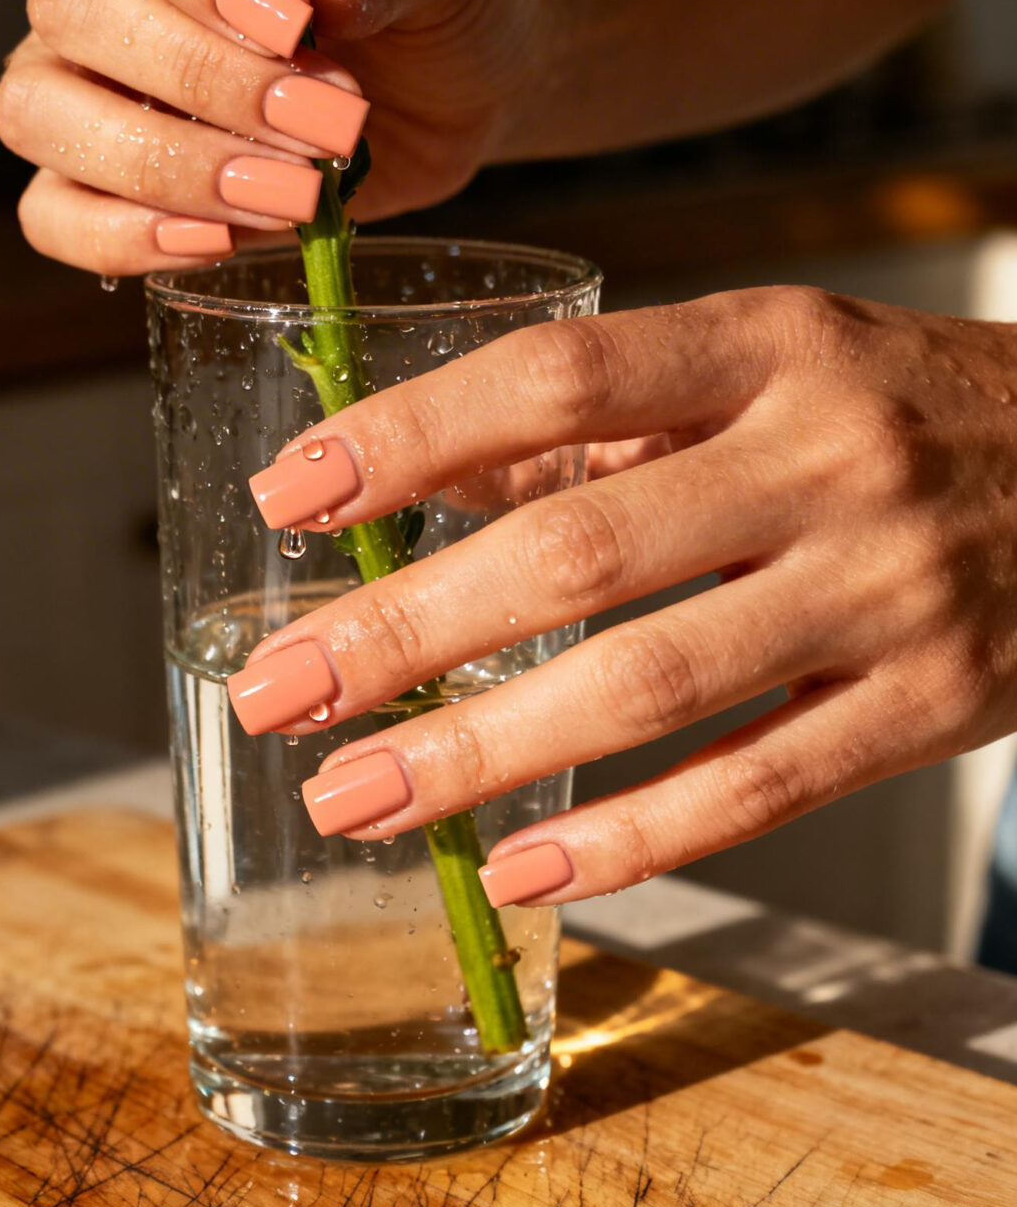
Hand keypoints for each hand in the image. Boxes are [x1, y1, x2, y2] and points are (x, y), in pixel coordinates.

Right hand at [0, 0, 545, 275]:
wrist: (462, 82)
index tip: (296, 15)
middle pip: (71, 8)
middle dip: (203, 77)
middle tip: (324, 114)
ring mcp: (81, 73)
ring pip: (42, 112)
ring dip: (169, 163)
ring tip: (294, 189)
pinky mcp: (102, 175)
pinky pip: (54, 212)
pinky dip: (123, 235)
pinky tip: (220, 237)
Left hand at [229, 287, 1016, 905]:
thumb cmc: (895, 404)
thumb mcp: (766, 362)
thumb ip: (605, 420)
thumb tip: (428, 490)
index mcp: (770, 344)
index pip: (558, 374)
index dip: (408, 434)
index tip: (287, 497)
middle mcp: (828, 459)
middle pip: (580, 550)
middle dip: (402, 629)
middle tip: (273, 689)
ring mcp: (888, 591)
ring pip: (652, 686)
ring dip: (480, 751)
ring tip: (351, 795)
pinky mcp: (934, 706)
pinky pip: (760, 786)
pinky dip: (629, 835)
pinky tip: (518, 862)